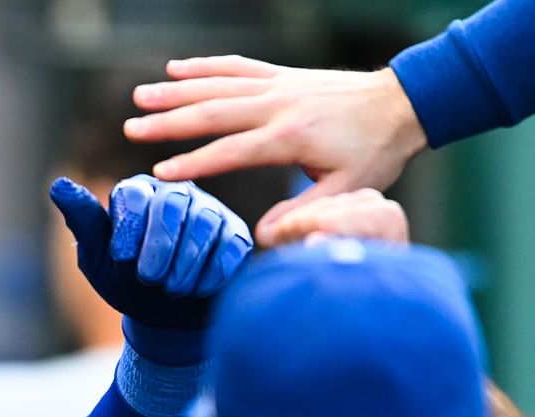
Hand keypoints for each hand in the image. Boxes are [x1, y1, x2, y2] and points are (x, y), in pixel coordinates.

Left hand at [51, 174, 252, 361]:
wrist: (164, 318)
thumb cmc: (126, 283)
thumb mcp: (97, 259)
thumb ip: (83, 223)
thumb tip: (58, 186)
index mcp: (139, 193)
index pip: (136, 195)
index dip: (129, 227)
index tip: (122, 259)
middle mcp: (177, 193)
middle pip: (174, 203)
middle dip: (161, 244)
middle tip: (148, 278)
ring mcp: (211, 212)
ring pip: (206, 222)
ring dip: (186, 262)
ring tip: (171, 289)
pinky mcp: (236, 235)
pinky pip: (233, 244)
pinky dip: (215, 270)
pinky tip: (200, 289)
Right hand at [124, 57, 429, 244]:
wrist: (402, 104)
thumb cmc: (376, 152)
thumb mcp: (347, 190)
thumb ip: (303, 211)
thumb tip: (262, 234)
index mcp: (290, 138)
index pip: (231, 152)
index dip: (194, 163)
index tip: (160, 174)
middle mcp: (279, 105)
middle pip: (214, 113)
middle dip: (169, 122)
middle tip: (131, 129)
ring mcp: (279, 85)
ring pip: (218, 85)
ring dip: (176, 91)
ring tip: (139, 97)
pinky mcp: (283, 76)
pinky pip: (237, 67)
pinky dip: (205, 66)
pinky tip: (176, 67)